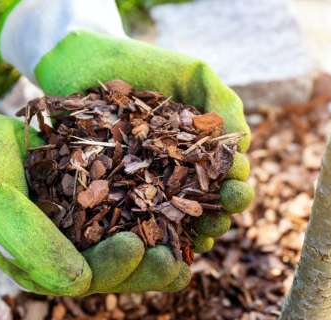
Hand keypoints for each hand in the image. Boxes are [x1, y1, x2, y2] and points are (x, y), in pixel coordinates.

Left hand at [0, 2, 254, 292]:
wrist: (86, 62)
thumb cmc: (145, 66)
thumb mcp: (193, 75)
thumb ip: (223, 103)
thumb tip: (243, 143)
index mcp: (202, 155)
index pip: (227, 180)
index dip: (235, 187)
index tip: (235, 185)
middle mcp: (178, 178)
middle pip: (207, 209)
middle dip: (219, 216)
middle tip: (220, 216)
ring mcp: (146, 190)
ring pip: (175, 225)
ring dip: (191, 236)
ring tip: (197, 238)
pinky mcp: (112, 199)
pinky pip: (133, 225)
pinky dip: (149, 239)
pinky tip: (159, 246)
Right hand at [0, 70, 190, 295]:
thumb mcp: (1, 201)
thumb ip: (34, 243)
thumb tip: (81, 284)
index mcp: (38, 265)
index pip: (85, 279)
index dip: (115, 268)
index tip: (137, 245)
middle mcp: (61, 254)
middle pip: (113, 272)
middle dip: (148, 269)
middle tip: (178, 259)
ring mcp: (77, 231)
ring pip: (124, 250)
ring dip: (158, 250)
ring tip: (190, 246)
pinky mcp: (90, 205)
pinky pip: (125, 218)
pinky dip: (152, 217)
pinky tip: (181, 211)